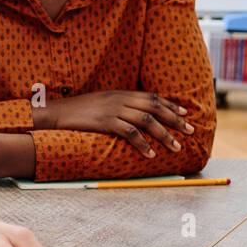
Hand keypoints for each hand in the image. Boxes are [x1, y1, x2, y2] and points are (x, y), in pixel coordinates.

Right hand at [34, 91, 193, 157]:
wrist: (56, 112)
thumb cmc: (77, 110)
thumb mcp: (101, 102)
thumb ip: (118, 105)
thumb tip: (134, 115)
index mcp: (120, 93)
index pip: (152, 97)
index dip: (170, 105)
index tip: (184, 113)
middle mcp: (120, 99)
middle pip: (155, 108)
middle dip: (175, 119)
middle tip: (190, 130)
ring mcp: (113, 110)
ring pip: (147, 121)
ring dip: (164, 135)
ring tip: (176, 147)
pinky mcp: (105, 122)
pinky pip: (130, 133)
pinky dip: (143, 144)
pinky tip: (150, 154)